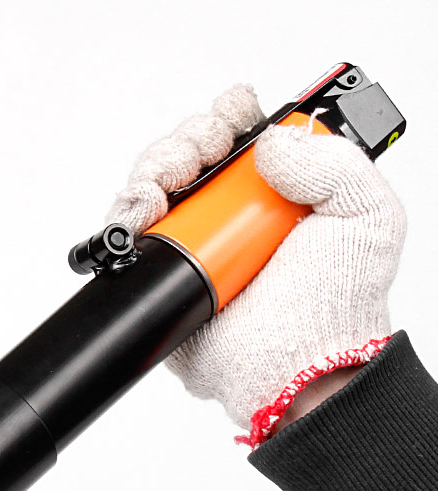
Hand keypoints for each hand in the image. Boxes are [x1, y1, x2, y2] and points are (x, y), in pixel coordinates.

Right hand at [106, 87, 406, 447]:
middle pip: (192, 149)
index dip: (230, 117)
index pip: (244, 133)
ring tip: (166, 188)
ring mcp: (193, 241)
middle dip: (188, 140)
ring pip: (155, 182)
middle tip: (200, 158)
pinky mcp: (160, 270)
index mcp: (278, 192)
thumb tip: (272, 142)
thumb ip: (335, 163)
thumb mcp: (368, 219)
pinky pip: (128, 231)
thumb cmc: (332, 307)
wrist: (288, 369)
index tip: (231, 122)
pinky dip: (125, 213)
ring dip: (155, 170)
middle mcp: (231, 212)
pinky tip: (143, 215)